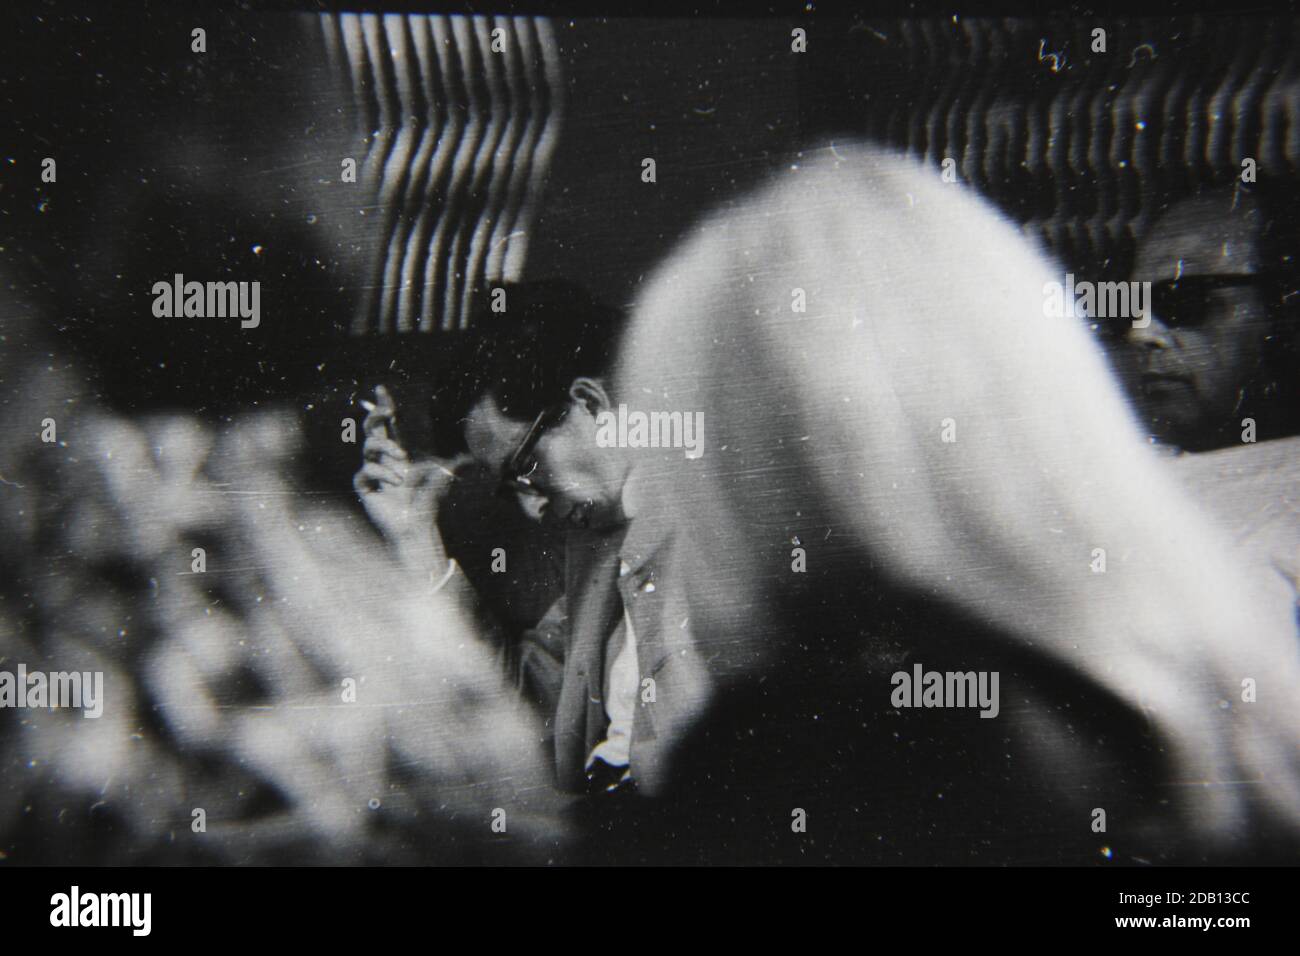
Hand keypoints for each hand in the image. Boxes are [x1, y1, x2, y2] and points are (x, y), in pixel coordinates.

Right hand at [352, 385, 464, 576]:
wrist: (417, 528)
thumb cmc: (427, 504)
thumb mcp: (442, 481)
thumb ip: (452, 467)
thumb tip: (471, 457)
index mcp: (397, 453)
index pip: (388, 425)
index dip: (384, 406)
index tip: (382, 389)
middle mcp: (383, 460)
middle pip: (372, 431)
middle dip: (377, 417)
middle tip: (387, 412)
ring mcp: (373, 474)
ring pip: (369, 450)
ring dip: (387, 452)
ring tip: (403, 466)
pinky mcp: (366, 489)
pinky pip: (365, 473)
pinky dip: (381, 473)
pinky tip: (396, 481)